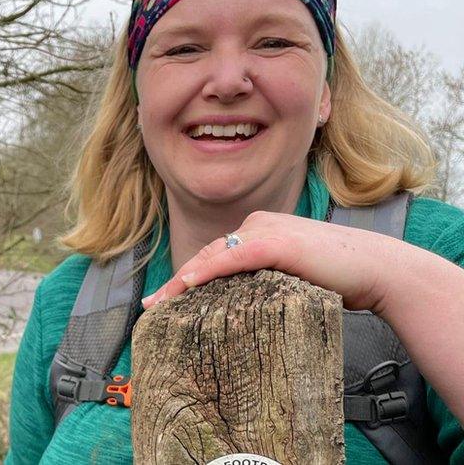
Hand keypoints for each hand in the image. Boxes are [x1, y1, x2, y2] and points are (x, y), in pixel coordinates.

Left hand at [141, 211, 402, 311]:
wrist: (378, 270)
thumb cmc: (340, 277)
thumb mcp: (293, 276)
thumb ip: (267, 279)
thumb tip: (243, 304)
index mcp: (261, 231)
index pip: (215, 254)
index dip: (187, 275)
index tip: (166, 298)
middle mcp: (258, 225)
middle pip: (206, 255)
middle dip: (176, 281)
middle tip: (152, 305)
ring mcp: (267, 232)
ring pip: (212, 256)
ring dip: (181, 280)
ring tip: (159, 303)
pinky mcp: (277, 244)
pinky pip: (232, 258)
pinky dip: (206, 270)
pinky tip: (186, 284)